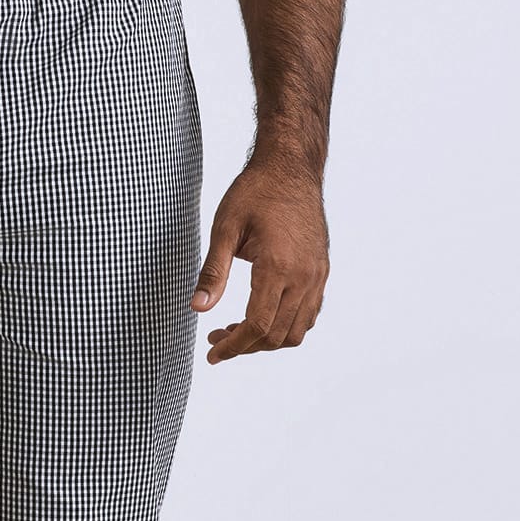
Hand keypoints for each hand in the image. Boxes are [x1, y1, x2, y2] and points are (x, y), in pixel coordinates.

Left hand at [191, 155, 328, 362]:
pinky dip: (287, 326)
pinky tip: (263, 315)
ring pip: (297, 331)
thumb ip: (213, 272)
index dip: (233, 346)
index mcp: (278, 267)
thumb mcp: (225, 228)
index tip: (212, 353)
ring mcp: (317, 275)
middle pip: (277, 336)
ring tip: (238, 330)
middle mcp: (304, 276)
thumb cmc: (255, 192)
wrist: (291, 167)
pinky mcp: (321, 271)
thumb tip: (198, 308)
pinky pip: (309, 314)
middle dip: (245, 346)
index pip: (258, 326)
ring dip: (267, 341)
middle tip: (217, 339)